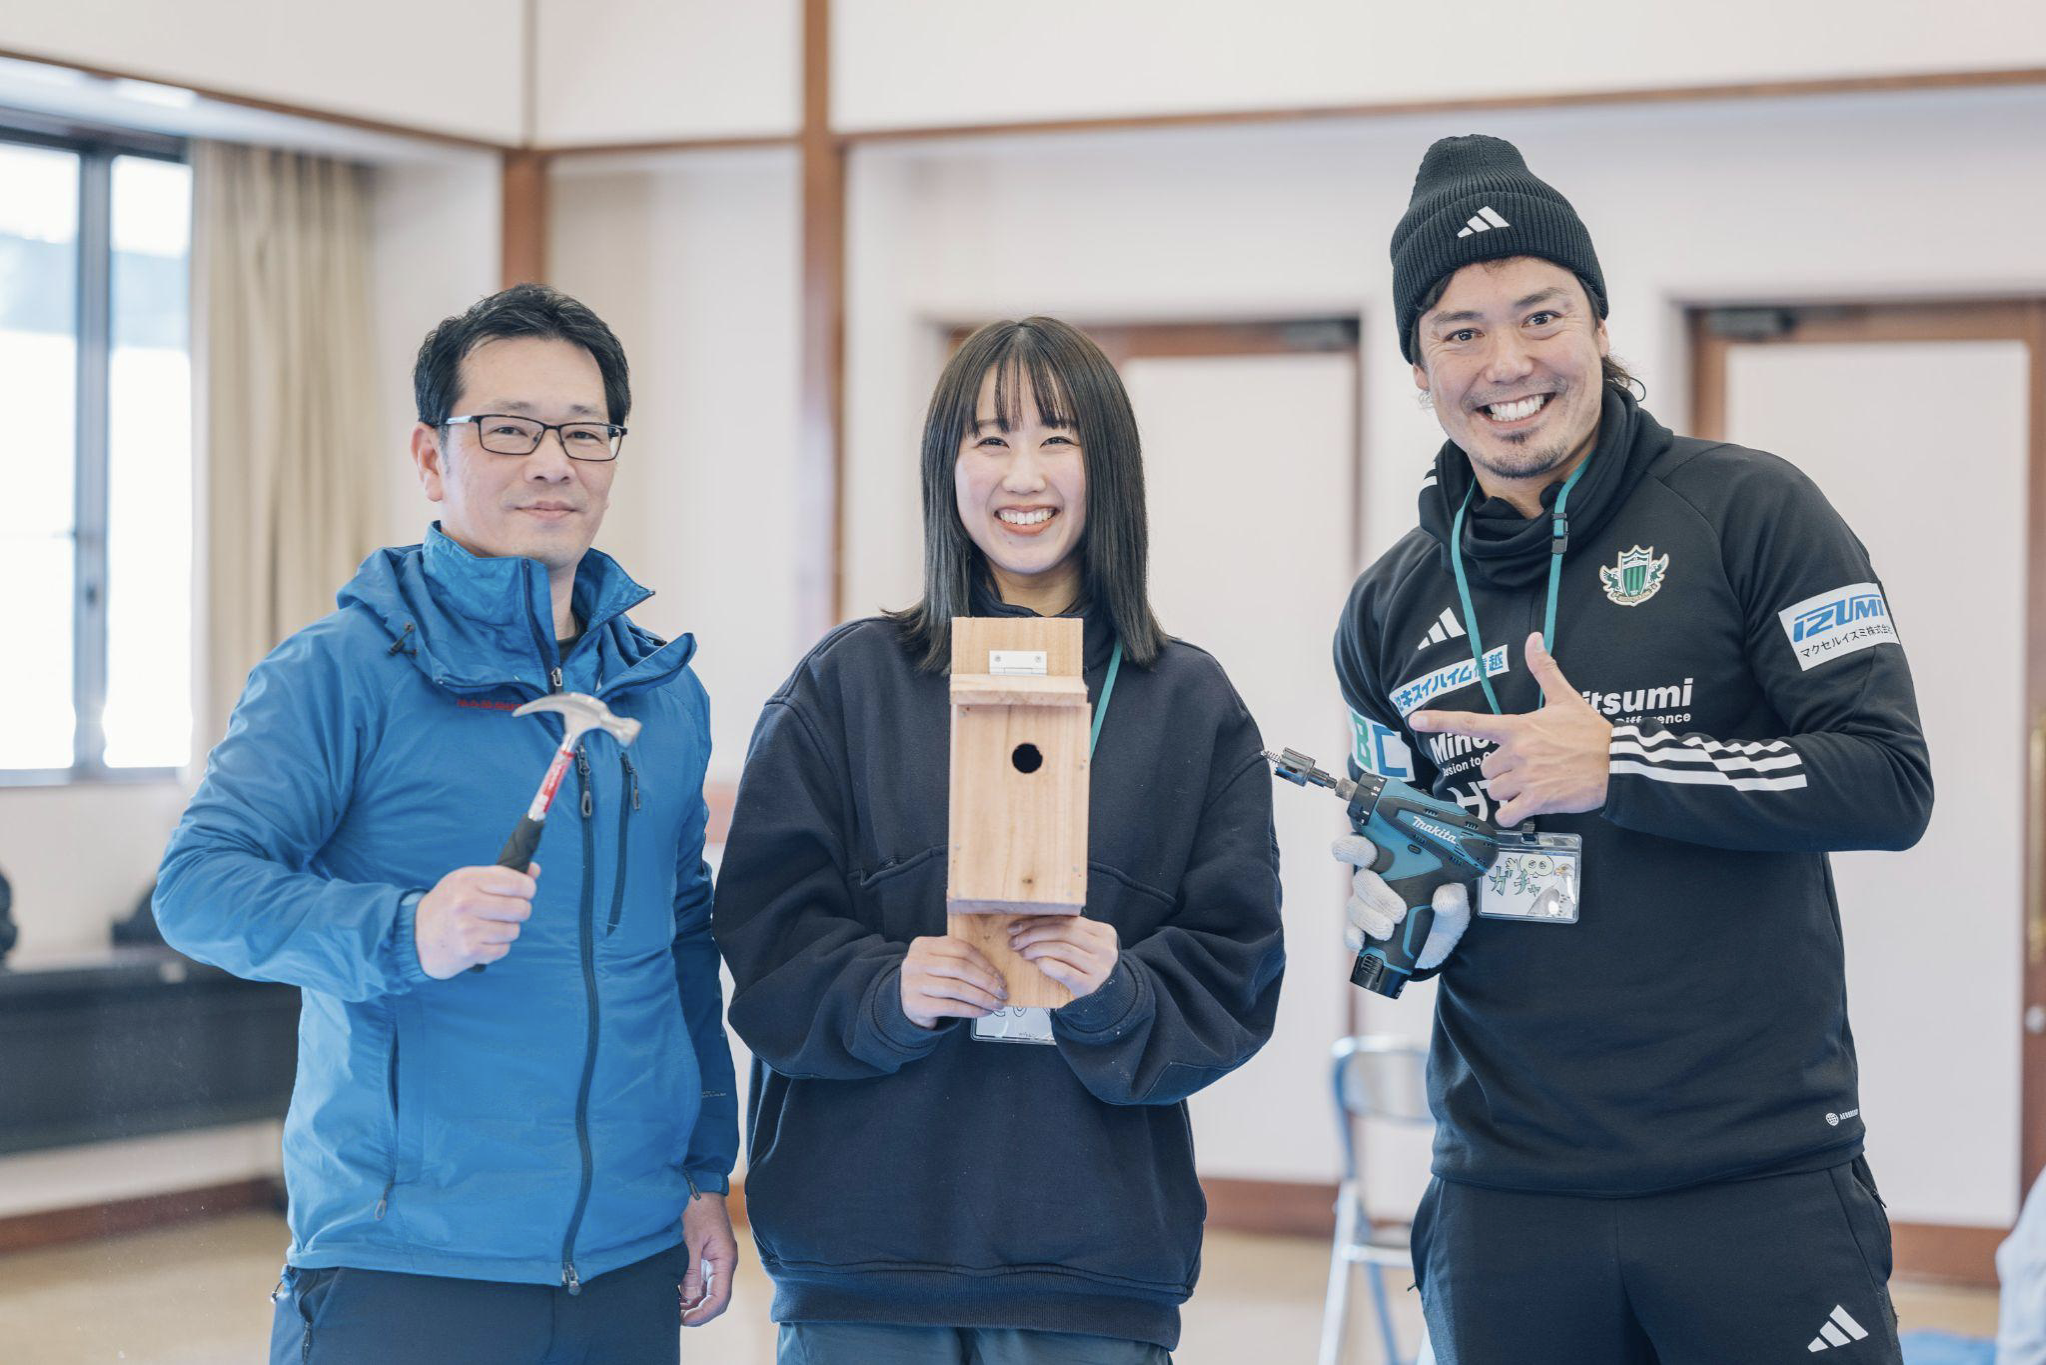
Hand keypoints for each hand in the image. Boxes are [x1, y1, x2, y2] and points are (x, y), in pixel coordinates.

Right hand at [414, 862, 537, 978]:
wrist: (414, 936)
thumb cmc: (447, 905)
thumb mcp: (467, 881)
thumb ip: (502, 875)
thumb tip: (535, 870)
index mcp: (467, 879)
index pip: (517, 883)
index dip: (527, 889)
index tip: (523, 892)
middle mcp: (465, 902)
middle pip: (521, 908)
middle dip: (519, 912)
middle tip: (505, 913)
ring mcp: (467, 928)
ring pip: (513, 930)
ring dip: (506, 931)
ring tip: (487, 928)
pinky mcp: (469, 951)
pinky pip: (503, 949)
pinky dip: (496, 948)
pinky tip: (480, 941)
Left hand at [679, 1190, 736, 1326]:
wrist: (698, 1184)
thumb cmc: (696, 1208)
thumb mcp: (690, 1240)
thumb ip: (690, 1270)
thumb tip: (689, 1297)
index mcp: (725, 1259)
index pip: (720, 1298)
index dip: (703, 1314)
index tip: (684, 1321)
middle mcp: (724, 1262)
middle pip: (717, 1298)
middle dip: (699, 1311)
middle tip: (676, 1318)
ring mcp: (717, 1259)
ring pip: (710, 1290)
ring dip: (695, 1302)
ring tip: (673, 1306)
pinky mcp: (708, 1254)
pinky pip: (705, 1280)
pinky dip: (693, 1290)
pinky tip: (677, 1292)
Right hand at [900, 936, 1007, 1027]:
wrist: (905, 1003)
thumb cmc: (930, 982)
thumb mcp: (939, 964)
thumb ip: (961, 962)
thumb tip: (996, 976)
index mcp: (923, 945)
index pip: (961, 949)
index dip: (985, 963)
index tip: (999, 977)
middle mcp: (915, 961)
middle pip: (960, 968)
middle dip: (986, 981)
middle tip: (1002, 992)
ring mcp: (913, 983)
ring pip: (957, 988)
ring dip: (982, 997)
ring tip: (995, 1004)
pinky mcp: (915, 1004)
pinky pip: (951, 1007)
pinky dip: (971, 1010)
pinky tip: (982, 1012)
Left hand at [1009, 915, 1117, 999]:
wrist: (1106, 1001)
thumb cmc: (1089, 971)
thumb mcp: (1085, 948)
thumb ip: (1067, 936)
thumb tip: (1028, 927)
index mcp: (1104, 932)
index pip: (1067, 920)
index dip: (1039, 921)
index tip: (1018, 926)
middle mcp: (1105, 948)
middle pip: (1063, 932)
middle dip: (1033, 933)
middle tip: (1015, 940)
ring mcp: (1100, 967)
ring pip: (1062, 949)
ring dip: (1037, 948)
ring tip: (1023, 952)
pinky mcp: (1091, 985)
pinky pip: (1064, 971)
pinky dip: (1047, 964)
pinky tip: (1036, 963)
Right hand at [1332, 836, 1469, 970]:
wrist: (1440, 943)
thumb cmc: (1442, 911)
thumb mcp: (1455, 901)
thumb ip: (1453, 895)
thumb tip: (1443, 899)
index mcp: (1393, 865)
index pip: (1368, 848)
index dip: (1355, 846)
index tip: (1354, 849)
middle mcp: (1374, 882)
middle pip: (1362, 880)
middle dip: (1376, 894)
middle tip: (1398, 911)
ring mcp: (1366, 907)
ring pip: (1355, 907)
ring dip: (1371, 919)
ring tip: (1388, 930)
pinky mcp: (1363, 930)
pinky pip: (1350, 931)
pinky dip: (1354, 936)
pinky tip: (1362, 940)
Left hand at [1409, 633, 1610, 825]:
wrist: (1618, 763)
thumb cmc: (1591, 732)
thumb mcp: (1567, 699)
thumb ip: (1545, 670)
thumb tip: (1534, 638)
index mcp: (1518, 727)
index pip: (1472, 723)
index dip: (1440, 721)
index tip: (1415, 719)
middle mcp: (1517, 751)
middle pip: (1487, 769)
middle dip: (1503, 773)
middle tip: (1531, 768)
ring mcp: (1526, 777)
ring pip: (1495, 792)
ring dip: (1510, 794)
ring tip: (1536, 784)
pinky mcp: (1537, 800)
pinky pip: (1506, 814)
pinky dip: (1512, 815)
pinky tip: (1529, 807)